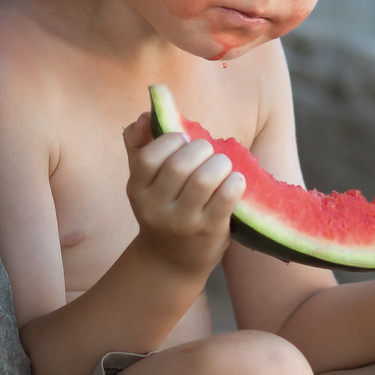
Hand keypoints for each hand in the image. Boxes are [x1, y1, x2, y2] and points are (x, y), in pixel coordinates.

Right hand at [122, 115, 245, 277]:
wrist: (172, 261)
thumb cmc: (162, 209)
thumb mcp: (144, 182)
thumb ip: (139, 144)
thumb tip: (145, 114)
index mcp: (137, 191)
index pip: (149, 158)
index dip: (169, 141)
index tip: (183, 139)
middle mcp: (155, 209)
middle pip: (179, 166)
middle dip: (200, 149)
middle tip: (209, 151)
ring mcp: (182, 223)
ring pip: (203, 181)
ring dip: (220, 163)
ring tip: (223, 164)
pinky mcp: (208, 232)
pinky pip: (225, 199)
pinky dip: (235, 182)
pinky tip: (237, 180)